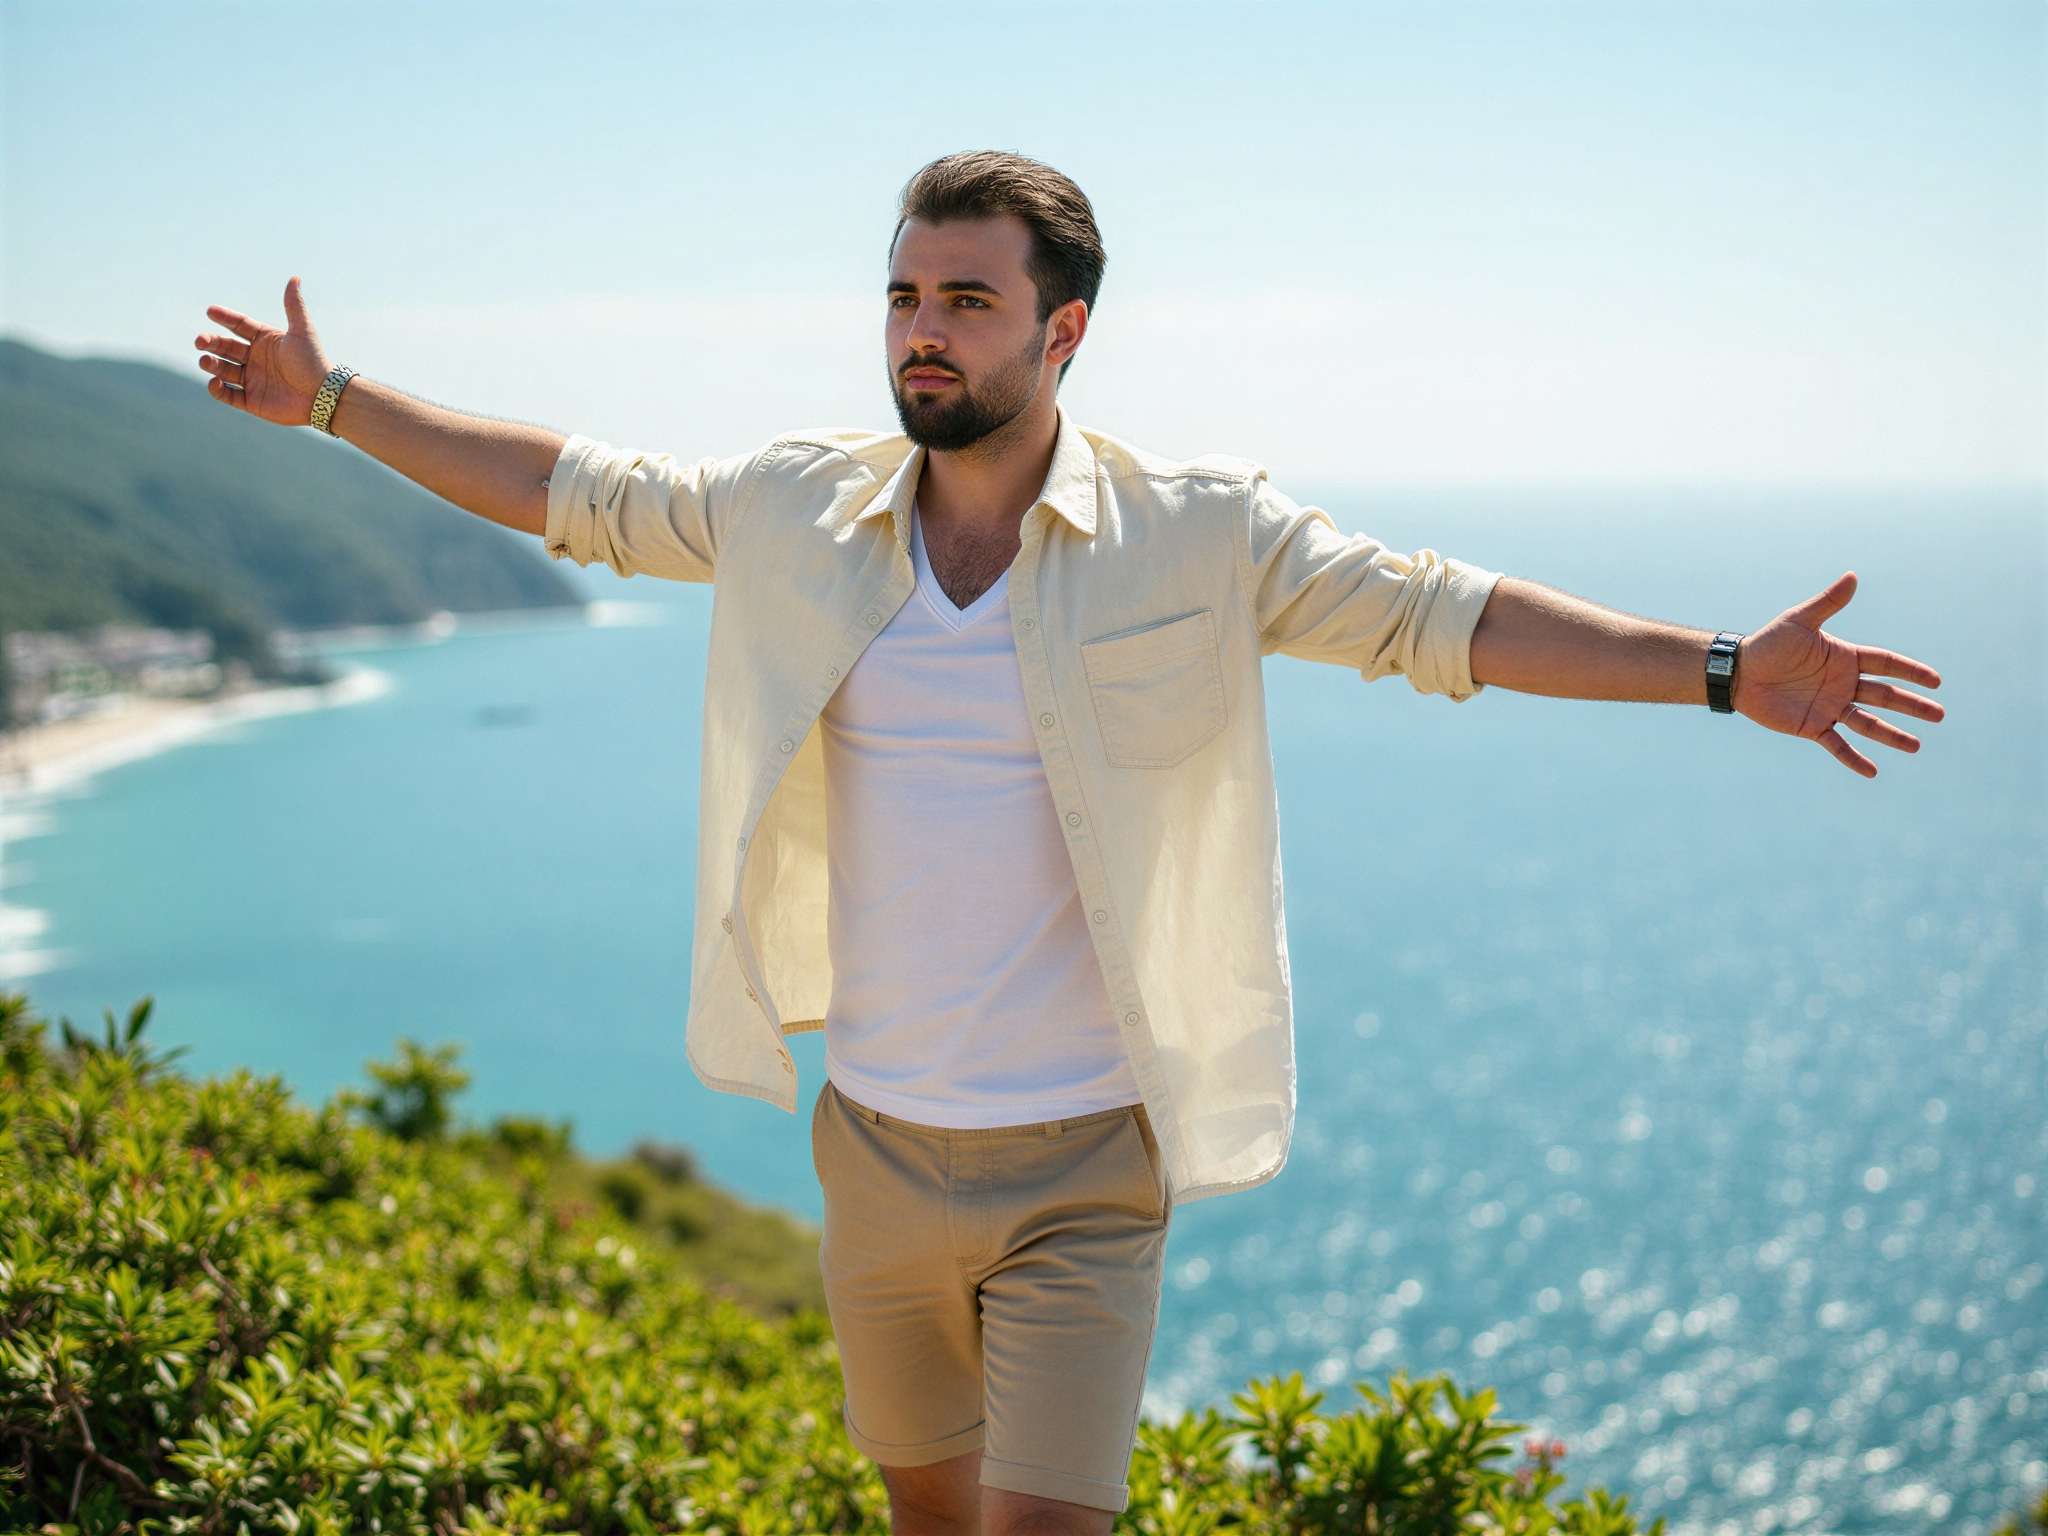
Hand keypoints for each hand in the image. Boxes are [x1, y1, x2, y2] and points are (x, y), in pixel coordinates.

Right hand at [193, 276, 330, 425]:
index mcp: (265, 341)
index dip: (225, 318)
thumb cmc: (313, 362)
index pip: (239, 326)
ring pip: (224, 370)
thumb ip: (294, 306)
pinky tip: (214, 382)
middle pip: (226, 348)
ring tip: (205, 360)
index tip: (210, 311)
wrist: (323, 396)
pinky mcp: (252, 401)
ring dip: (211, 364)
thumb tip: (295, 278)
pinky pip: (229, 395)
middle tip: (200, 341)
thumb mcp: (302, 331)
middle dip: (211, 343)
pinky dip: (218, 390)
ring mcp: (253, 380)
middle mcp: (256, 359)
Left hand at [1734, 572, 1942, 777]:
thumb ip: (1827, 604)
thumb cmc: (1768, 643)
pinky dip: (1853, 758)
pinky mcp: (1812, 726)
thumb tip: (1852, 577)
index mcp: (1846, 658)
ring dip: (1892, 735)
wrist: (1738, 671)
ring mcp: (1830, 706)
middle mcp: (1843, 684)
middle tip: (1939, 715)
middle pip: (1885, 696)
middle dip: (1912, 705)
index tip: (1935, 681)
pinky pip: (1837, 744)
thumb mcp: (1799, 622)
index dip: (1911, 672)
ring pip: (1868, 723)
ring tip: (1916, 746)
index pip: (1886, 664)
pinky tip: (1872, 771)